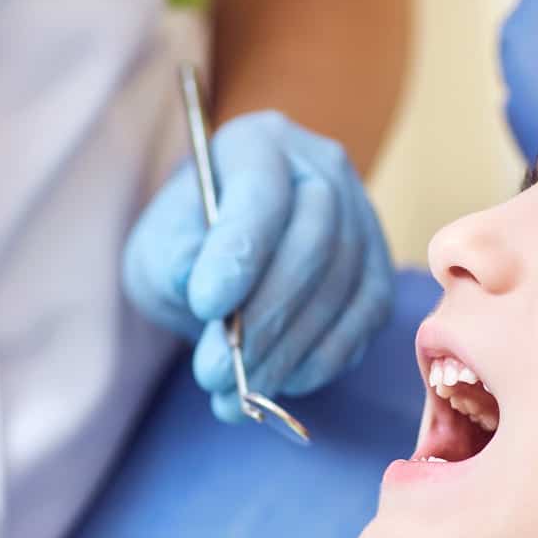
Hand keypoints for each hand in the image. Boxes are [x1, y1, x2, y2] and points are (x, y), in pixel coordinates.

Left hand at [122, 110, 394, 422]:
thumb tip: (213, 306)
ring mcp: (361, 218)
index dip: (239, 251)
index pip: (262, 193)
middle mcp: (322, 169)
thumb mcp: (159, 247)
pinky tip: (283, 381)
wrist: (228, 260)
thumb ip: (176, 264)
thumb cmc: (187, 245)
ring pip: (342, 284)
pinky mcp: (378, 269)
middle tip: (215, 373)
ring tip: (238, 393)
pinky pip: (365, 316)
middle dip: (263, 317)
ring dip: (289, 348)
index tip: (205, 305)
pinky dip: (324, 357)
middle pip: (313, 241)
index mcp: (260, 144)